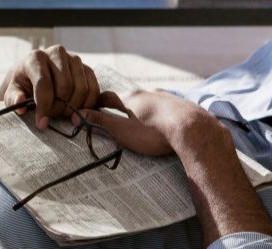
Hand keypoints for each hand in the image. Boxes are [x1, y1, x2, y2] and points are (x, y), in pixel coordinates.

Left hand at [0, 45, 99, 129]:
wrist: (33, 78)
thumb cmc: (21, 87)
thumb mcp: (12, 93)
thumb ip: (13, 98)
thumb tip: (20, 102)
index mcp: (35, 57)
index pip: (44, 83)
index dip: (44, 106)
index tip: (42, 124)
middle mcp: (56, 52)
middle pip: (65, 86)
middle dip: (59, 108)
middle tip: (52, 117)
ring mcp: (74, 59)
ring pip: (82, 88)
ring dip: (74, 108)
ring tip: (61, 114)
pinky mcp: (86, 68)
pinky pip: (94, 89)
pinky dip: (87, 105)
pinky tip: (76, 112)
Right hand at [80, 90, 230, 156]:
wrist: (192, 130)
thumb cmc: (153, 132)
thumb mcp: (122, 130)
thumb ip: (100, 122)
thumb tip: (79, 115)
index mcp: (130, 97)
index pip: (108, 96)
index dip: (97, 103)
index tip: (91, 109)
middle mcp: (148, 92)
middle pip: (128, 97)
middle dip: (119, 106)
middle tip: (113, 115)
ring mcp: (166, 97)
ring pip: (148, 101)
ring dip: (139, 109)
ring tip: (137, 120)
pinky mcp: (180, 105)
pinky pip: (164, 107)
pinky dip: (157, 113)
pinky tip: (160, 121)